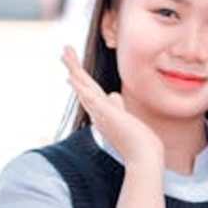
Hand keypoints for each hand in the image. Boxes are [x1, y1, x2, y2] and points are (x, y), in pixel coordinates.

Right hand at [62, 46, 163, 168]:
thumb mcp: (125, 118)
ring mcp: (101, 113)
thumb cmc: (137, 141)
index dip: (80, 81)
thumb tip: (113, 94)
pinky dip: (81, 87)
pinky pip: (90, 98)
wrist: (143, 156)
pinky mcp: (107, 114)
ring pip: (84, 87)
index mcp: (102, 112)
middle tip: (64, 51)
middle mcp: (98, 112)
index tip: (70, 72)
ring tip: (65, 54)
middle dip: (74, 68)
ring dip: (74, 70)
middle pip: (83, 86)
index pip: (88, 92)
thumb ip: (117, 106)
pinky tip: (73, 76)